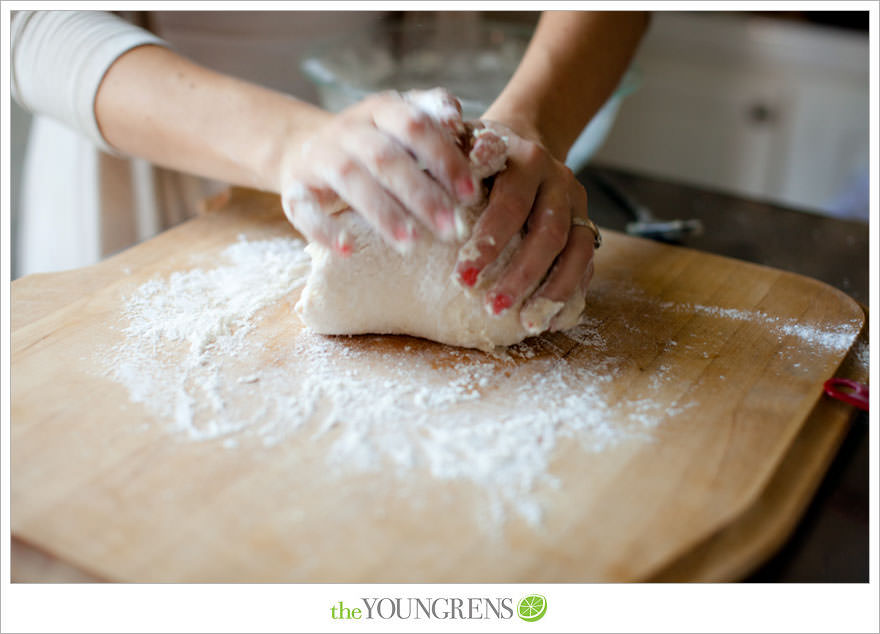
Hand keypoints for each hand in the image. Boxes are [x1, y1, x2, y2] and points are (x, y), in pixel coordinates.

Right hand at [279, 89, 479, 253]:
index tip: (470, 194)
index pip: (414, 125)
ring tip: (411, 244)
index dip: (443, 158)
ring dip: (383, 213)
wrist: (302, 148)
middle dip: (421, 194)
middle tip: (452, 228)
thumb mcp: (399, 122)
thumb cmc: (371, 142)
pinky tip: (349, 250)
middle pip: (385, 157)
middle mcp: (347, 130)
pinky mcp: (294, 189)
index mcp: (379, 110)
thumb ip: (430, 116)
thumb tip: (456, 118)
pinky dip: (326, 231)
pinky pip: (306, 209)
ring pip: (350, 181)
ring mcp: (318, 158)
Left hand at [454, 120, 595, 331]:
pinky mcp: (585, 227)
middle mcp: (559, 180)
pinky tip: (553, 320)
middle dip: (522, 274)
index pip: (511, 204)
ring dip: (553, 291)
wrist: (522, 144)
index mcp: (527, 159)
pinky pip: (587, 265)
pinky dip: (573, 294)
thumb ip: (448, 159)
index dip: (489, 243)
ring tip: (527, 323)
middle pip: (549, 232)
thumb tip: (422, 186)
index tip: (461, 278)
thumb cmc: (478, 153)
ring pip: (577, 252)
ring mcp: (577, 206)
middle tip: (492, 307)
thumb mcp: (461, 145)